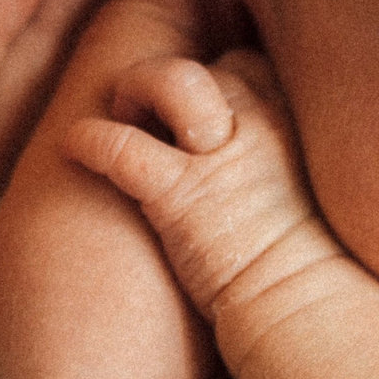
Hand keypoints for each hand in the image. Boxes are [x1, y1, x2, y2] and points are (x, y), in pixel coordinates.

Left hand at [65, 49, 344, 340]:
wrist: (304, 311)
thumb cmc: (300, 268)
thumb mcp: (300, 192)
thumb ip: (273, 163)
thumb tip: (240, 164)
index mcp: (292, 123)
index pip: (243, 67)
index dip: (212, 86)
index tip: (193, 118)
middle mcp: (259, 124)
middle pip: (202, 69)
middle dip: (165, 86)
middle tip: (145, 118)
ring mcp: (219, 154)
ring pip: (169, 79)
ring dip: (135, 90)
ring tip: (120, 115)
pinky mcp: (182, 193)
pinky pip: (123, 146)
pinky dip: (91, 141)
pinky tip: (75, 147)